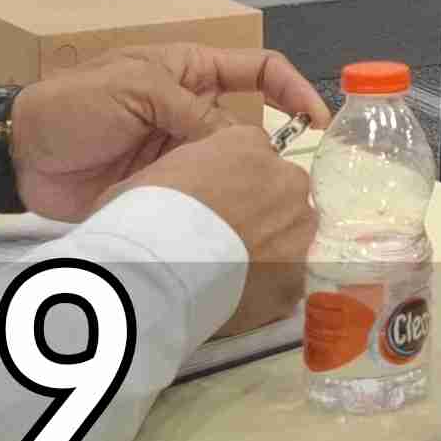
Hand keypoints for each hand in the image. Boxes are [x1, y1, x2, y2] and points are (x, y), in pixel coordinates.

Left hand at [7, 44, 333, 219]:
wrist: (20, 156)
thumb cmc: (75, 106)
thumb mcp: (137, 90)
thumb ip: (193, 111)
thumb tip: (246, 143)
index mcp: (189, 72)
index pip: (258, 71)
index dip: (293, 91)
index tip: (319, 122)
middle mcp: (192, 111)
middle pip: (251, 127)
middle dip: (273, 151)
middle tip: (291, 183)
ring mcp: (179, 152)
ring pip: (229, 167)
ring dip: (244, 184)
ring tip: (261, 208)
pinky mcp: (165, 189)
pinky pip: (201, 196)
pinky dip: (216, 209)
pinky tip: (231, 224)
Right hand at [95, 126, 319, 336]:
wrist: (155, 273)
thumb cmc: (141, 218)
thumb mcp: (152, 175)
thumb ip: (186, 172)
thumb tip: (185, 186)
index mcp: (246, 145)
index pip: (255, 150)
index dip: (235, 176)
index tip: (218, 198)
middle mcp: (284, 178)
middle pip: (282, 187)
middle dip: (261, 207)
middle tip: (227, 235)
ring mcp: (298, 225)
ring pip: (293, 229)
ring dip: (272, 244)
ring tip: (235, 268)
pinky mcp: (299, 271)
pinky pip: (292, 273)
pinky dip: (272, 282)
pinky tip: (243, 294)